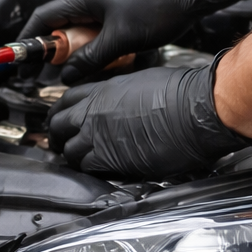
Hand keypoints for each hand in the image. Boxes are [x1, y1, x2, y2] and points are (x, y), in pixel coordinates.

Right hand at [19, 0, 251, 83]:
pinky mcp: (119, 5)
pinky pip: (97, 27)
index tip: (22, 59)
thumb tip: (67, 74)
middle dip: (55, 49)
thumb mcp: (119, 40)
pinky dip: (95, 43)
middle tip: (52, 71)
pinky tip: (105, 58)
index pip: (43, 17)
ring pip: (80, 28)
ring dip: (78, 48)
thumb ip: (90, 58)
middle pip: (60, 24)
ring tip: (82, 67)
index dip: (29, 39)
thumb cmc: (158, 7)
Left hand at [47, 61, 251, 178]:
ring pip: (69, 150)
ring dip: (72, 156)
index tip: (61, 118)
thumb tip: (126, 101)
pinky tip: (97, 170)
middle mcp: (94, 111)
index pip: (67, 100)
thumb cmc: (180, 92)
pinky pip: (87, 167)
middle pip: (58, 125)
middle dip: (58, 135)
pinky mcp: (111, 159)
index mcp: (102, 90)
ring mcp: (99, 136)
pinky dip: (88, 170)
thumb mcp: (143, 81)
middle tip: (62, 142)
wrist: (194, 110)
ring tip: (78, 160)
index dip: (61, 111)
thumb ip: (124, 93)